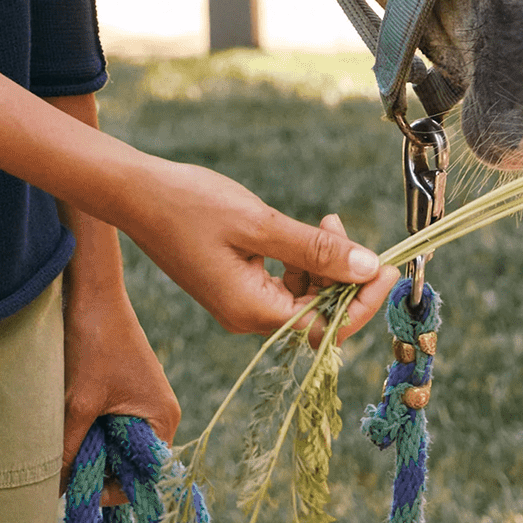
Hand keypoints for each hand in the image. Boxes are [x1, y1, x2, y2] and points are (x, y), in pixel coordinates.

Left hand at [61, 265, 179, 504]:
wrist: (93, 290)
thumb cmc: (94, 342)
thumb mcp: (79, 402)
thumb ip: (69, 448)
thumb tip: (53, 490)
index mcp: (162, 419)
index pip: (145, 476)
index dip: (112, 490)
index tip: (80, 493)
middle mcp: (160, 413)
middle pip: (131, 462)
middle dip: (100, 470)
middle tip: (67, 474)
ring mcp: (145, 400)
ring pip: (118, 443)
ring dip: (93, 449)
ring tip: (65, 450)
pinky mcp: (128, 390)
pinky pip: (113, 424)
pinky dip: (92, 430)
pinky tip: (69, 427)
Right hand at [120, 159, 397, 339]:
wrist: (135, 193)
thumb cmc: (191, 204)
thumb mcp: (259, 224)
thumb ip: (314, 250)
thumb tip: (369, 269)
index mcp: (253, 311)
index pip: (327, 329)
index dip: (363, 302)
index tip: (388, 267)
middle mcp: (247, 317)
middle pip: (317, 315)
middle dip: (343, 275)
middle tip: (339, 225)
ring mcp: (239, 303)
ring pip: (302, 298)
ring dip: (322, 265)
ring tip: (324, 222)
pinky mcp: (233, 285)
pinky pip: (281, 285)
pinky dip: (300, 262)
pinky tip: (301, 232)